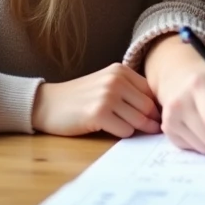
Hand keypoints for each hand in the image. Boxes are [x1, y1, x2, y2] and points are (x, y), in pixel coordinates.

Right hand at [32, 63, 161, 137]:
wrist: (47, 104)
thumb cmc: (79, 98)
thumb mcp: (106, 84)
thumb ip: (129, 91)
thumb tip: (158, 111)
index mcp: (120, 71)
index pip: (151, 91)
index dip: (155, 107)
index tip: (156, 118)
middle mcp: (115, 80)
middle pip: (148, 107)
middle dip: (151, 121)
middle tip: (151, 130)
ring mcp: (107, 96)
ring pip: (139, 120)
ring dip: (136, 129)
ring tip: (126, 127)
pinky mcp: (98, 114)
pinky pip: (125, 130)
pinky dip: (122, 134)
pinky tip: (110, 129)